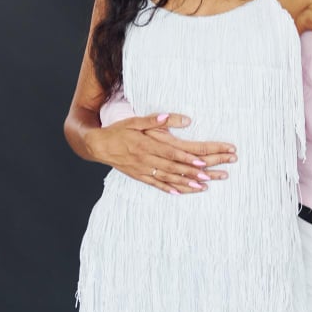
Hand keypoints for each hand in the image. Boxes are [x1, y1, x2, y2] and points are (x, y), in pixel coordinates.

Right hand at [86, 113, 236, 194]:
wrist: (98, 145)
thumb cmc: (119, 131)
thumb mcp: (135, 121)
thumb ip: (156, 120)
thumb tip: (182, 119)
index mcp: (148, 145)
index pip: (173, 153)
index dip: (188, 159)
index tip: (203, 162)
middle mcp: (147, 159)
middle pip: (175, 167)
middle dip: (195, 171)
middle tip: (213, 175)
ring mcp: (144, 170)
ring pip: (168, 178)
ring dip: (186, 183)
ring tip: (203, 186)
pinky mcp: (139, 176)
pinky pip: (156, 184)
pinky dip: (169, 189)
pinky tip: (181, 192)